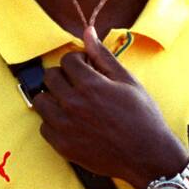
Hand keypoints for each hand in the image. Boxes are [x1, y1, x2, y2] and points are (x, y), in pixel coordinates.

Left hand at [33, 28, 184, 187]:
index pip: (67, 59)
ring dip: (54, 98)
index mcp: (90, 84)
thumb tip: (88, 33)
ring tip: (72, 104)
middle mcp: (73, 104)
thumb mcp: (127, 81)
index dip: (78, 61)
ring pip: (41, 101)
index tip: (87, 70)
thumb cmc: (142, 118)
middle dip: (64, 77)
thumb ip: (103, 56)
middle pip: (50, 77)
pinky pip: (43, 126)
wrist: (147, 156)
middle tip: (79, 86)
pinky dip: (54, 122)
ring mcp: (65, 126)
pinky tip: (72, 123)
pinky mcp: (62, 146)